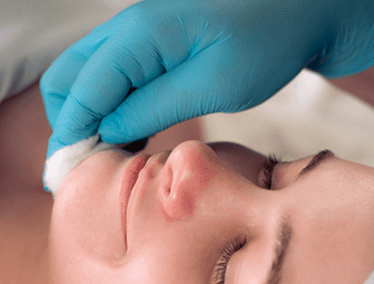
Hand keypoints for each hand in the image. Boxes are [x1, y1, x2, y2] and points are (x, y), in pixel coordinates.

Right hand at [40, 0, 373, 156]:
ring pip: (88, 78)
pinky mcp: (155, 46)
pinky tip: (133, 138)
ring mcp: (141, 35)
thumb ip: (153, 108)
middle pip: (69, 77)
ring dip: (91, 119)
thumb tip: (106, 133)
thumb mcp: (215, 84)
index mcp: (141, 33)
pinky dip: (113, 109)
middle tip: (92, 168)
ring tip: (115, 160)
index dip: (71, 135)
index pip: (80, 88)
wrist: (305, 8)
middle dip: (71, 124)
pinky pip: (115, 78)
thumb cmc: (271, 39)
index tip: (70, 177)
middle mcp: (130, 28)